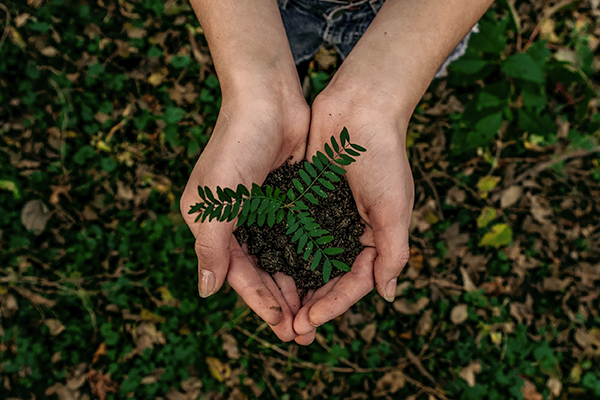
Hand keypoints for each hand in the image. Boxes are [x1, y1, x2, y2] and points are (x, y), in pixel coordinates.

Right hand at [180, 90, 308, 341]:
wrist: (268, 99)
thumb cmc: (236, 146)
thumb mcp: (215, 200)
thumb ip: (211, 247)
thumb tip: (206, 292)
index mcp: (212, 225)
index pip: (237, 274)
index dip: (259, 302)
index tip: (282, 326)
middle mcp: (237, 222)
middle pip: (261, 272)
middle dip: (281, 302)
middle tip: (303, 332)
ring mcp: (263, 211)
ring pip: (281, 259)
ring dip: (296, 285)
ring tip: (316, 313)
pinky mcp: (287, 199)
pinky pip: (298, 236)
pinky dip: (308, 258)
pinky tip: (324, 277)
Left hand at [293, 86, 414, 344]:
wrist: (360, 108)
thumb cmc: (383, 156)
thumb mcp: (394, 207)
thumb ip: (393, 252)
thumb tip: (387, 295)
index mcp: (374, 238)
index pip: (353, 283)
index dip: (333, 305)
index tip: (309, 321)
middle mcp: (348, 232)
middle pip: (328, 279)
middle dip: (311, 304)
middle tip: (290, 330)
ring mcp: (325, 217)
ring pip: (306, 261)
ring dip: (293, 286)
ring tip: (275, 310)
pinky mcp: (305, 200)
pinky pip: (291, 233)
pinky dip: (281, 253)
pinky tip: (264, 270)